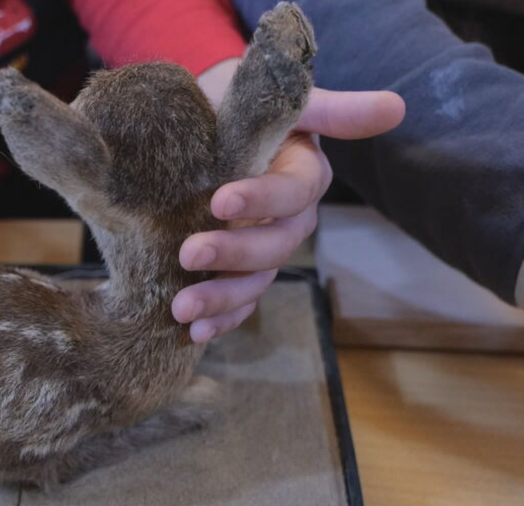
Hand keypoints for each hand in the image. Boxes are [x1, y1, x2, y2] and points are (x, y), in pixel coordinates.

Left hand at [174, 63, 405, 341]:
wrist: (205, 122)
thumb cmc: (240, 105)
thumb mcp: (280, 99)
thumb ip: (332, 109)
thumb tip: (395, 107)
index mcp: (302, 175)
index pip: (291, 193)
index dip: (261, 199)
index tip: (219, 201)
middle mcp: (289, 217)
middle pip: (274, 245)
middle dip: (233, 253)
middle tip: (189, 254)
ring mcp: (263, 246)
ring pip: (256, 280)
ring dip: (222, 298)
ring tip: (183, 307)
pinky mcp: (239, 268)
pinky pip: (240, 302)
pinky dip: (221, 318)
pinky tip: (195, 332)